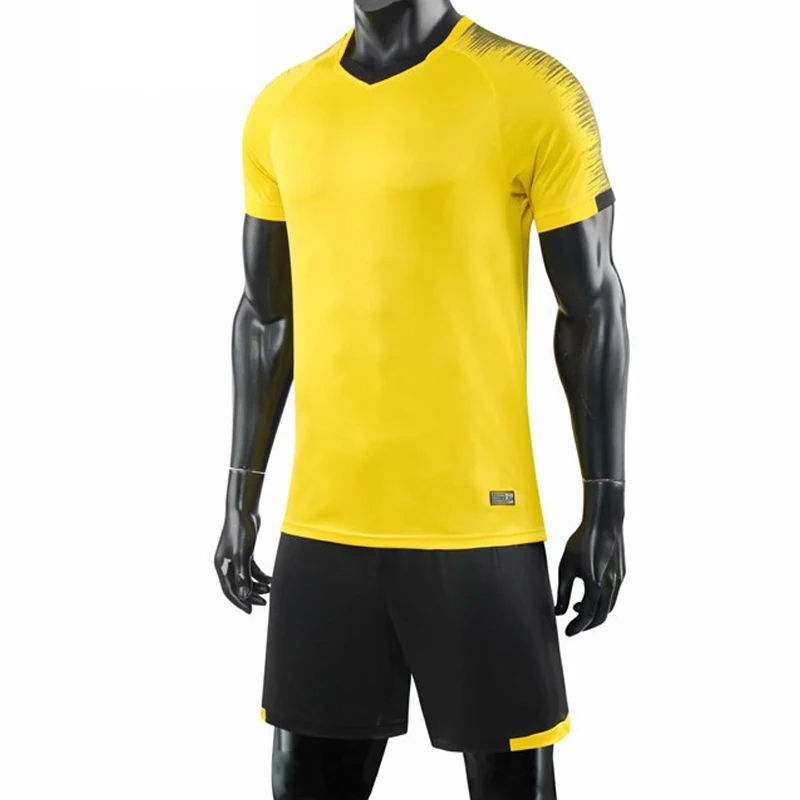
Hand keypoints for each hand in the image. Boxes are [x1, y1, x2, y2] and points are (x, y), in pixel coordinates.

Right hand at [214, 509, 271, 613]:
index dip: (239, 601)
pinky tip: (271, 580)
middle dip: (250, 595)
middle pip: (238, 585)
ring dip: (257, 585)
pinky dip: (260, 575)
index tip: (250, 611)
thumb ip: (243, 576)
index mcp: (221, 565)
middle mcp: (226, 563)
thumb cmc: (241, 530)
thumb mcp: (242, 555)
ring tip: (270, 590)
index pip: (229, 590)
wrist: (244, 510)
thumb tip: (244, 596)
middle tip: (264, 604)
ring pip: (246, 578)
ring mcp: (235, 557)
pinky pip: (251, 569)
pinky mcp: (245, 551)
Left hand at [555, 482, 624, 634]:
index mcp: (595, 587)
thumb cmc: (581, 543)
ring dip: (594, 613)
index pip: (586, 617)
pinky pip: (613, 596)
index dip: (576, 627)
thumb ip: (562, 592)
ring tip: (577, 607)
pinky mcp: (622, 575)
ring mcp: (619, 581)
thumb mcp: (565, 567)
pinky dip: (602, 602)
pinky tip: (590, 594)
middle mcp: (611, 587)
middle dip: (586, 625)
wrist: (604, 524)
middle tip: (572, 626)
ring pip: (609, 608)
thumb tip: (558, 612)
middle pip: (600, 617)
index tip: (567, 632)